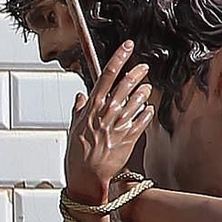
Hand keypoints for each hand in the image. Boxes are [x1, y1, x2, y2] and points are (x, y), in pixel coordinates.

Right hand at [63, 41, 153, 204]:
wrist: (87, 175)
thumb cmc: (77, 153)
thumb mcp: (74, 127)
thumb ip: (78, 109)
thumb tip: (80, 96)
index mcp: (92, 106)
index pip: (107, 74)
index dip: (119, 58)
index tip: (127, 46)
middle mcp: (107, 112)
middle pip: (126, 84)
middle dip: (137, 72)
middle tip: (144, 67)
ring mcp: (119, 124)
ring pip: (136, 100)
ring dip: (143, 92)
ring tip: (146, 88)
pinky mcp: (129, 137)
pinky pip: (142, 120)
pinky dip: (146, 113)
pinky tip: (148, 109)